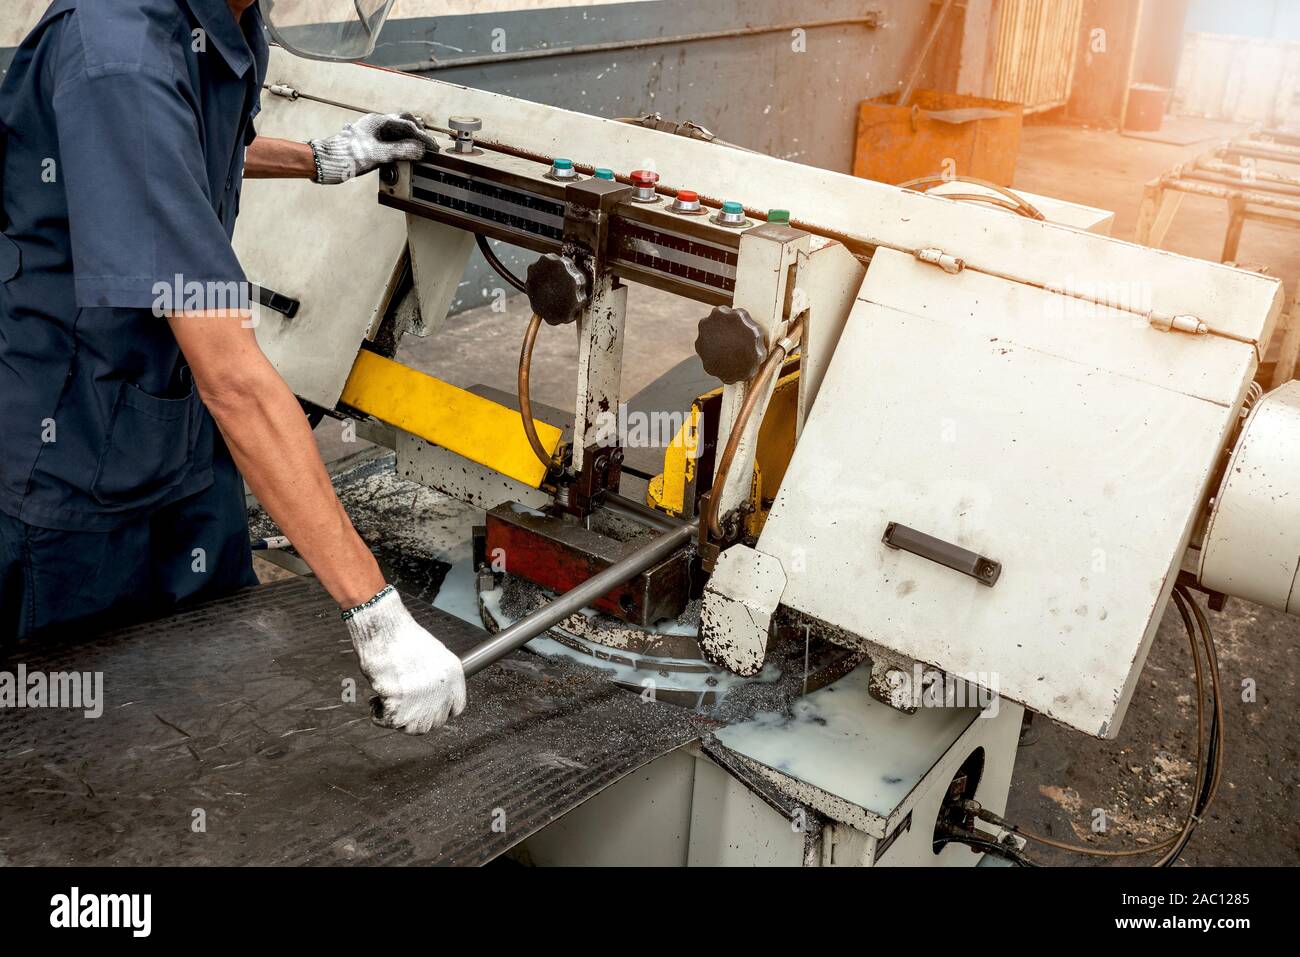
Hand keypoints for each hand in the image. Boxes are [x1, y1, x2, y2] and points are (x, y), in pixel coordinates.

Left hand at [309, 112, 439, 184]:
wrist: (325, 162)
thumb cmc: (344, 155)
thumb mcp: (377, 154)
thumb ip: (400, 151)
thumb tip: (419, 149)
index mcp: (378, 122)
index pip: (407, 124)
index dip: (422, 136)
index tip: (432, 147)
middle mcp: (375, 125)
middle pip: (403, 124)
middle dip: (418, 134)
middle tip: (428, 146)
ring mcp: (372, 133)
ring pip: (397, 132)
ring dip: (410, 141)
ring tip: (419, 152)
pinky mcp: (369, 143)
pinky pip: (390, 141)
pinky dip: (401, 147)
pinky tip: (404, 156)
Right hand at [343, 586, 466, 732]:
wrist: (384, 630)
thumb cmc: (402, 638)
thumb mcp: (434, 655)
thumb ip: (436, 679)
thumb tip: (430, 696)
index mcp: (453, 676)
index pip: (455, 709)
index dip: (437, 712)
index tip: (425, 710)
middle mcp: (442, 691)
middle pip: (432, 723)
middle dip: (415, 718)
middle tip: (401, 707)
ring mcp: (422, 700)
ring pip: (412, 728)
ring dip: (397, 719)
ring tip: (386, 702)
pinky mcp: (400, 706)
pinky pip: (389, 722)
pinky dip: (378, 715)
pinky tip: (375, 701)